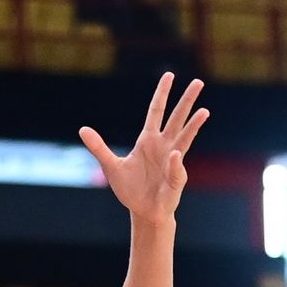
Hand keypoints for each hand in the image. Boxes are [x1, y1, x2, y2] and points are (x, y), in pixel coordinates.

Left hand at [80, 74, 208, 226]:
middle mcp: (164, 145)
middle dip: (187, 100)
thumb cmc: (130, 189)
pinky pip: (176, 167)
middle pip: (177, 117)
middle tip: (198, 82)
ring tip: (204, 111)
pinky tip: (174, 155)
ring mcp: (172, 160)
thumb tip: (82, 129)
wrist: (143, 212)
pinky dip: (174, 162)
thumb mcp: (110, 166)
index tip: (170, 75)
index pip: (157, 110)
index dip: (162, 93)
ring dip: (194, 124)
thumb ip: (98, 147)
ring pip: (186, 137)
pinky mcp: (176, 177)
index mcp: (148, 140)